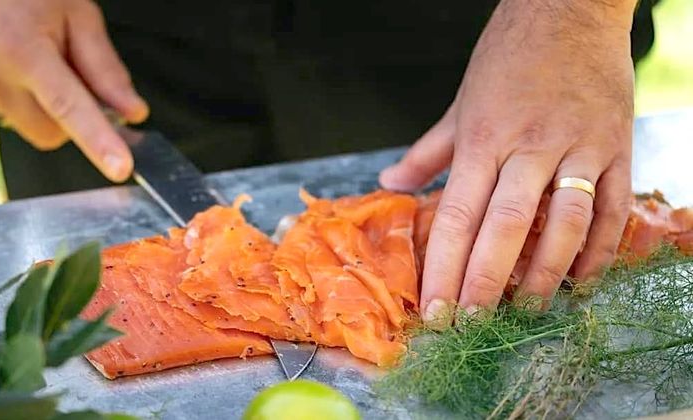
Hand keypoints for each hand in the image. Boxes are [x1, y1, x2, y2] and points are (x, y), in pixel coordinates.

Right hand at [0, 0, 147, 180]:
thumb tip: (133, 112)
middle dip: (72, 118)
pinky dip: (25, 98)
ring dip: (48, 108)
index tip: (120, 167)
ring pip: (32, 128)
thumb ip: (106, 70)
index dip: (98, 141)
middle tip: (73, 74)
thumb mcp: (79, 14)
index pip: (70, 108)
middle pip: (52, 134)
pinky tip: (18, 62)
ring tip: (41, 60)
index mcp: (22, 51)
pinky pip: (10, 113)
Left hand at [380, 0, 636, 325]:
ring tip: (525, 313)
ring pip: (563, 224)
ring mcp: (578, 147)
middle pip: (504, 228)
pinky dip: (598, 251)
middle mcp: (529, 145)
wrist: (569, 7)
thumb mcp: (460, 102)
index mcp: (483, 136)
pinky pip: (610, 209)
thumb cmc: (507, 57)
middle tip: (472, 327)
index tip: (436, 310)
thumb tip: (389, 183)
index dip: (445, 267)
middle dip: (486, 283)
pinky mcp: (616, 147)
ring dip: (545, 277)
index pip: (457, 215)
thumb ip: (427, 150)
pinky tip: (580, 282)